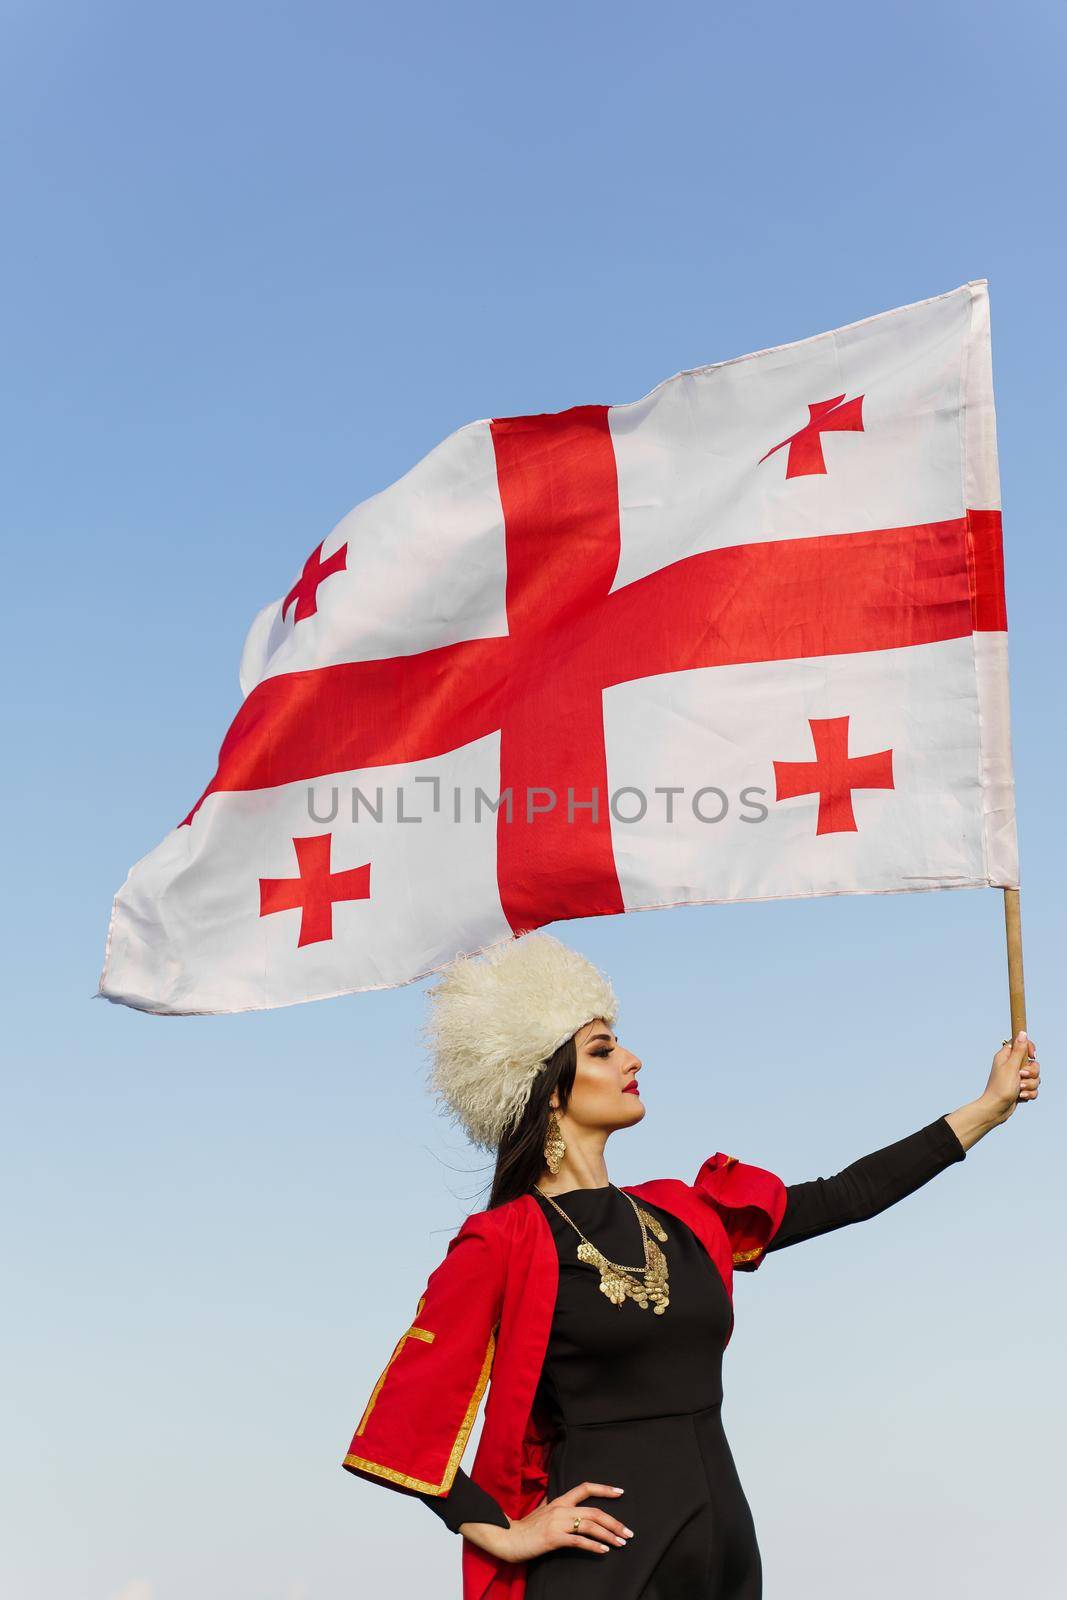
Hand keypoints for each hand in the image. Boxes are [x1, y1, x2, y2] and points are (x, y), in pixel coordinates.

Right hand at [464, 1480, 633, 1563]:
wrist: (507, 1538)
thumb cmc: (525, 1527)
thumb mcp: (542, 1511)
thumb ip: (554, 1506)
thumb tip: (564, 1502)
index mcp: (560, 1500)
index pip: (585, 1488)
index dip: (604, 1489)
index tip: (620, 1492)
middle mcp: (561, 1508)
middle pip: (594, 1511)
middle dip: (615, 1521)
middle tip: (628, 1532)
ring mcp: (557, 1523)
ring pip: (590, 1525)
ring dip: (609, 1535)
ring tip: (621, 1543)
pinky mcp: (553, 1538)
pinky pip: (579, 1540)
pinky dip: (594, 1546)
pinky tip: (604, 1550)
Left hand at [982, 1032, 1039, 1123]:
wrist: (996, 1109)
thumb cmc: (1001, 1087)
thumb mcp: (1011, 1067)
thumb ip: (1019, 1050)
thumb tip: (1022, 1032)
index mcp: (1006, 1056)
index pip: (1021, 1044)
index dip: (1029, 1049)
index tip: (1032, 1056)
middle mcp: (1011, 1066)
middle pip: (1033, 1063)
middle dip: (1031, 1073)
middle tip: (1021, 1076)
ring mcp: (1016, 1078)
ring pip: (1035, 1077)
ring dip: (1030, 1085)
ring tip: (1019, 1090)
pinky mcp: (1020, 1089)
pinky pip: (1033, 1088)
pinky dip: (1029, 1093)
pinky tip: (1020, 1097)